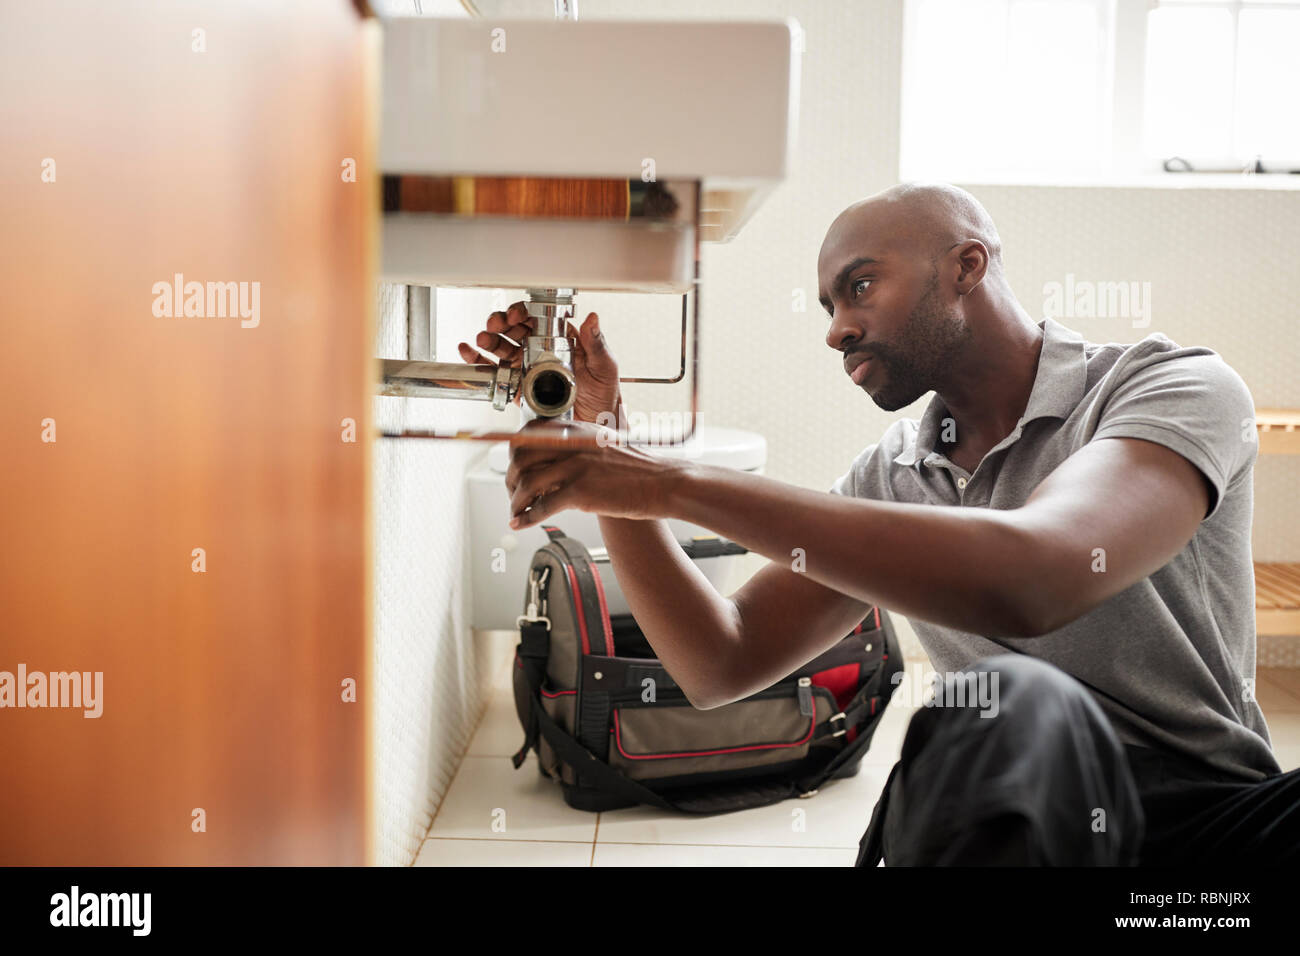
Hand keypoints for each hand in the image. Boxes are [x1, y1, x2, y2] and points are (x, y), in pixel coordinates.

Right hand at [457, 303, 622, 423]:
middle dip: (501, 323)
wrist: (595, 426)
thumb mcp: (604, 367)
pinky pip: (495, 372)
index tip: (517, 316)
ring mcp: (527, 368)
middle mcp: (541, 351)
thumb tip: (592, 318)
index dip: (523, 313)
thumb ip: (596, 344)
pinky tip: (469, 352)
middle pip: (514, 330)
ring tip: (483, 339)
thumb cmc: (603, 395)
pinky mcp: (517, 387)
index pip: (537, 319)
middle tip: (495, 324)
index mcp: (561, 340)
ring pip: (502, 347)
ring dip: (489, 339)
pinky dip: (479, 360)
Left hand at [505, 419, 690, 528]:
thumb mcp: (604, 445)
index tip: (512, 466)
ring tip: (516, 511)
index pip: (529, 433)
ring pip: (526, 482)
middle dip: (509, 477)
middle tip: (511, 492)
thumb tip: (554, 461)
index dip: (514, 452)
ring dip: (515, 500)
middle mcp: (571, 445)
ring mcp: (575, 468)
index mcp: (576, 431)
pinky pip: (542, 506)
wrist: (664, 482)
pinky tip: (521, 524)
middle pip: (520, 456)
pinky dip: (526, 517)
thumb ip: (578, 447)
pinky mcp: (580, 492)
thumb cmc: (639, 469)